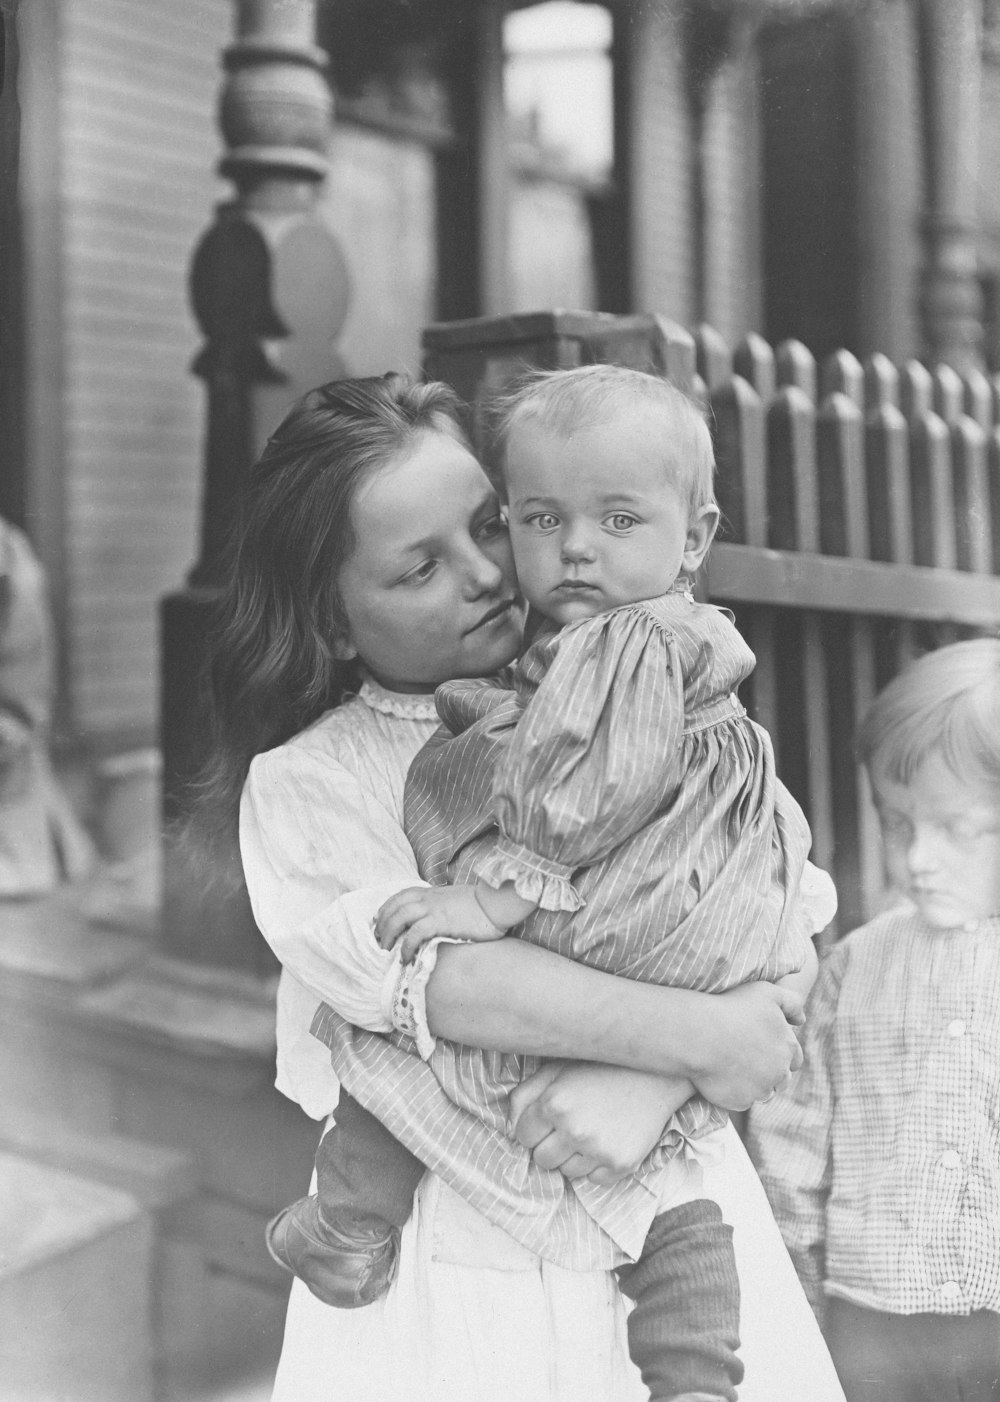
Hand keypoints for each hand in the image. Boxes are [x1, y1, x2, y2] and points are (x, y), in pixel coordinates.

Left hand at [375, 884, 502, 962]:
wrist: (496, 903)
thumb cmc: (479, 905)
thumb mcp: (453, 900)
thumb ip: (438, 907)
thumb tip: (431, 922)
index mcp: (429, 892)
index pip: (398, 897)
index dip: (385, 910)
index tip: (380, 924)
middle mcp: (427, 898)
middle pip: (394, 908)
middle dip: (382, 926)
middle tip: (379, 943)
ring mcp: (432, 909)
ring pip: (399, 918)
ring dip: (388, 935)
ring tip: (387, 951)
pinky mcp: (440, 922)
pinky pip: (415, 933)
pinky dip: (406, 946)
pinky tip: (405, 957)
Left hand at [507, 1061, 691, 1184]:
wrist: (654, 1076)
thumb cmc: (600, 1070)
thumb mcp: (557, 1070)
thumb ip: (526, 1095)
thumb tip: (511, 1125)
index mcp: (555, 1104)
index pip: (523, 1136)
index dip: (533, 1127)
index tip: (547, 1118)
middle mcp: (575, 1130)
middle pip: (542, 1160)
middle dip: (549, 1145)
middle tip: (568, 1126)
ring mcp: (599, 1150)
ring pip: (566, 1173)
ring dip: (572, 1156)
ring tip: (590, 1130)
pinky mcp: (621, 1164)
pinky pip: (593, 1180)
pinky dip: (596, 1166)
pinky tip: (606, 1140)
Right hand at [688, 981, 804, 1111]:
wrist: (699, 1034)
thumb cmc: (731, 1008)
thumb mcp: (766, 992)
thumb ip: (791, 1002)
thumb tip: (801, 1020)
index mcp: (788, 1047)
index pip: (794, 1058)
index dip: (780, 1052)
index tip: (761, 1045)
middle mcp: (780, 1072)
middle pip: (781, 1078)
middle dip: (769, 1070)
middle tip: (745, 1056)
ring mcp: (760, 1090)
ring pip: (763, 1092)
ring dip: (754, 1084)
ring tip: (732, 1066)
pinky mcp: (741, 1102)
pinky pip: (742, 1101)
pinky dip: (735, 1092)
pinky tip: (721, 1076)